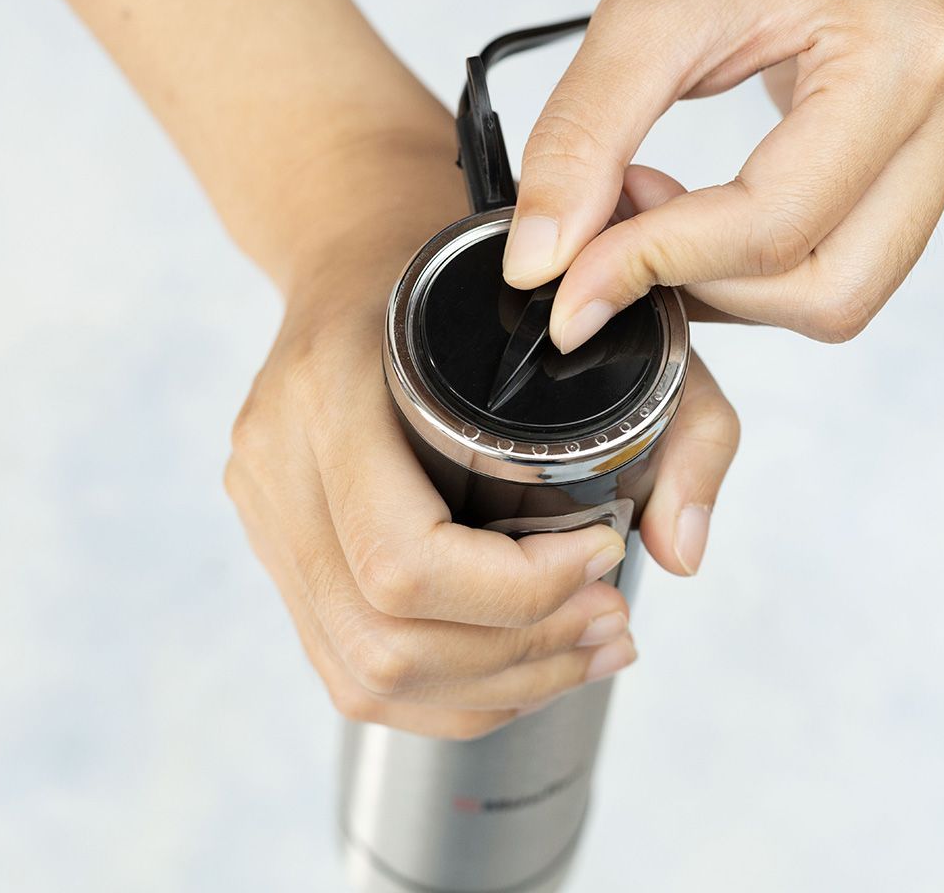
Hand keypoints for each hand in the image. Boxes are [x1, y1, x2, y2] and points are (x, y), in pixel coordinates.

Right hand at [224, 209, 738, 739]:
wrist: (351, 250)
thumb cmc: (467, 276)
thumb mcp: (592, 312)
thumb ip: (676, 414)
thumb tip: (680, 552)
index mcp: (329, 392)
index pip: (406, 559)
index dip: (518, 592)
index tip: (603, 558)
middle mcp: (275, 462)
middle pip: (386, 638)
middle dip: (520, 655)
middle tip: (610, 624)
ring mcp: (263, 513)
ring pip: (365, 674)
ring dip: (492, 688)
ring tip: (584, 653)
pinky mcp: (275, 549)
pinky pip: (349, 670)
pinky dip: (447, 693)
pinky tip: (523, 670)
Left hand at [503, 0, 943, 346]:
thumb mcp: (643, 12)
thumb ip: (581, 141)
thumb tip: (543, 260)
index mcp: (904, 58)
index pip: (775, 227)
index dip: (658, 266)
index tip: (571, 280)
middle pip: (831, 291)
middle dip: (707, 287)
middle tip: (621, 228)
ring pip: (841, 293)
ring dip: (730, 284)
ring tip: (656, 204)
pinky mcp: (931, 163)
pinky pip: (844, 261)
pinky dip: (756, 264)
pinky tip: (699, 206)